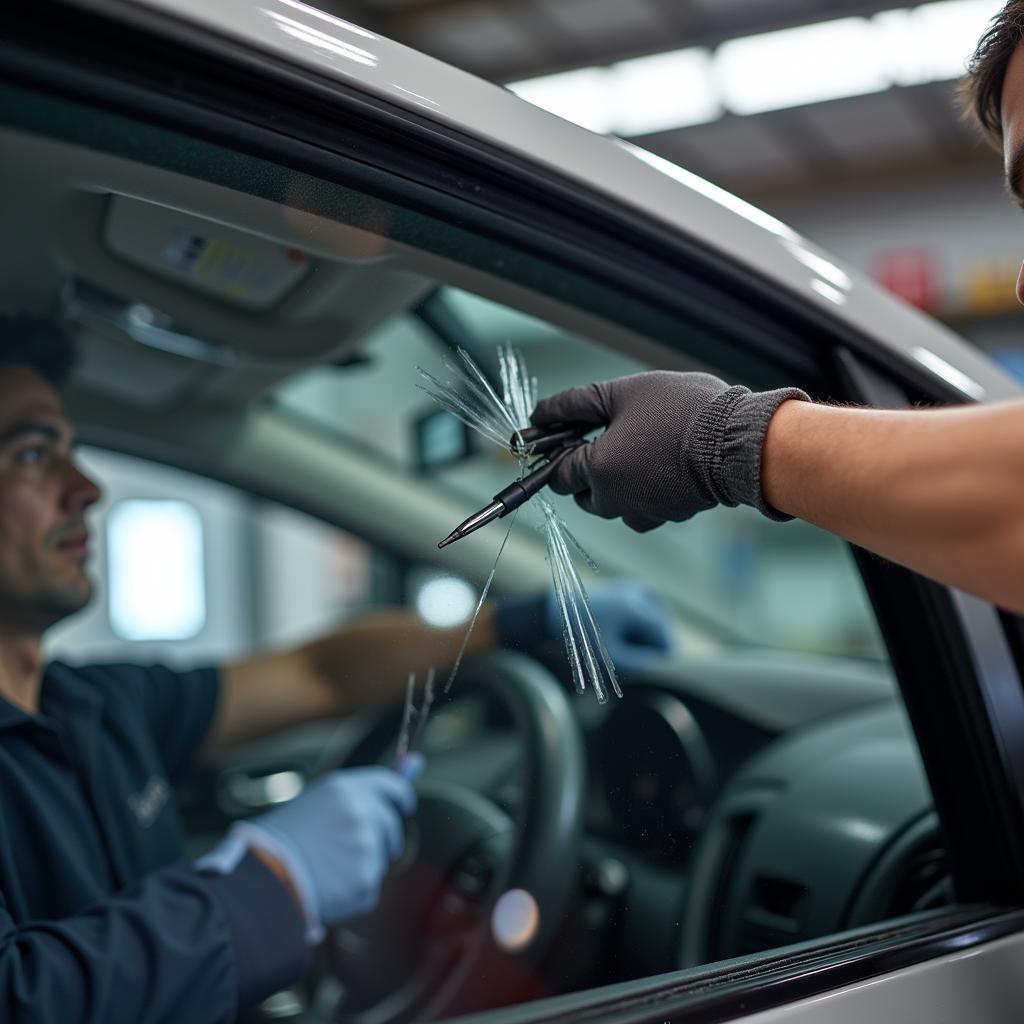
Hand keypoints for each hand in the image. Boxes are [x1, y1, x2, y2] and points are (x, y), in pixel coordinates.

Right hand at [234, 761, 420, 939]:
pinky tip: (326, 887)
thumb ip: (373, 784)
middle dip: (379, 837)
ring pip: (383, 857)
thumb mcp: (323, 800)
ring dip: (364, 864)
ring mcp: (366, 849)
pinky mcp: (366, 882)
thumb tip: (418, 759)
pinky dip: (353, 891)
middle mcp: (362, 814)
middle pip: (393, 825)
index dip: (398, 799)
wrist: (259, 881)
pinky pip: (370, 887)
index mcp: (347, 788)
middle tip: (343, 848)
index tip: (399, 807)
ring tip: (326, 866)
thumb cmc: (285, 838)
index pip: (393, 787)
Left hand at [496, 582, 673, 673]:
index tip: (647, 666)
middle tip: (635, 655)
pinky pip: (650, 599)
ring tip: (634, 643)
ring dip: (652, 628)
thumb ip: (637, 663)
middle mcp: (636, 594)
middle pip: (662, 626)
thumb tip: (657, 660)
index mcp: (635, 610)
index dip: (660, 655)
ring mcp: (631, 587)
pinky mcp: (625, 585)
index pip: (664, 638)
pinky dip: (650, 613)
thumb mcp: (608, 658)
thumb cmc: (580, 638)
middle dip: (654, 642)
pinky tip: (639, 627)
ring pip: (658, 611)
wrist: (555, 613)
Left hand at [531, 371, 808, 530]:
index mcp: (597, 472)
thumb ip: (574, 404)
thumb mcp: (622, 393)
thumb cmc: (682, 412)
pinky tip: (663, 458)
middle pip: (583, 493)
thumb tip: (539, 413)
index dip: (558, 452)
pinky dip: (646, 485)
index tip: (571, 435)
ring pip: (614, 502)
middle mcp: (615, 502)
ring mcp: (644, 513)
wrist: (741, 441)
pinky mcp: (670, 515)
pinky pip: (644, 504)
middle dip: (588, 468)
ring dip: (617, 479)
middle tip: (611, 434)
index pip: (557, 474)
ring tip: (642, 443)